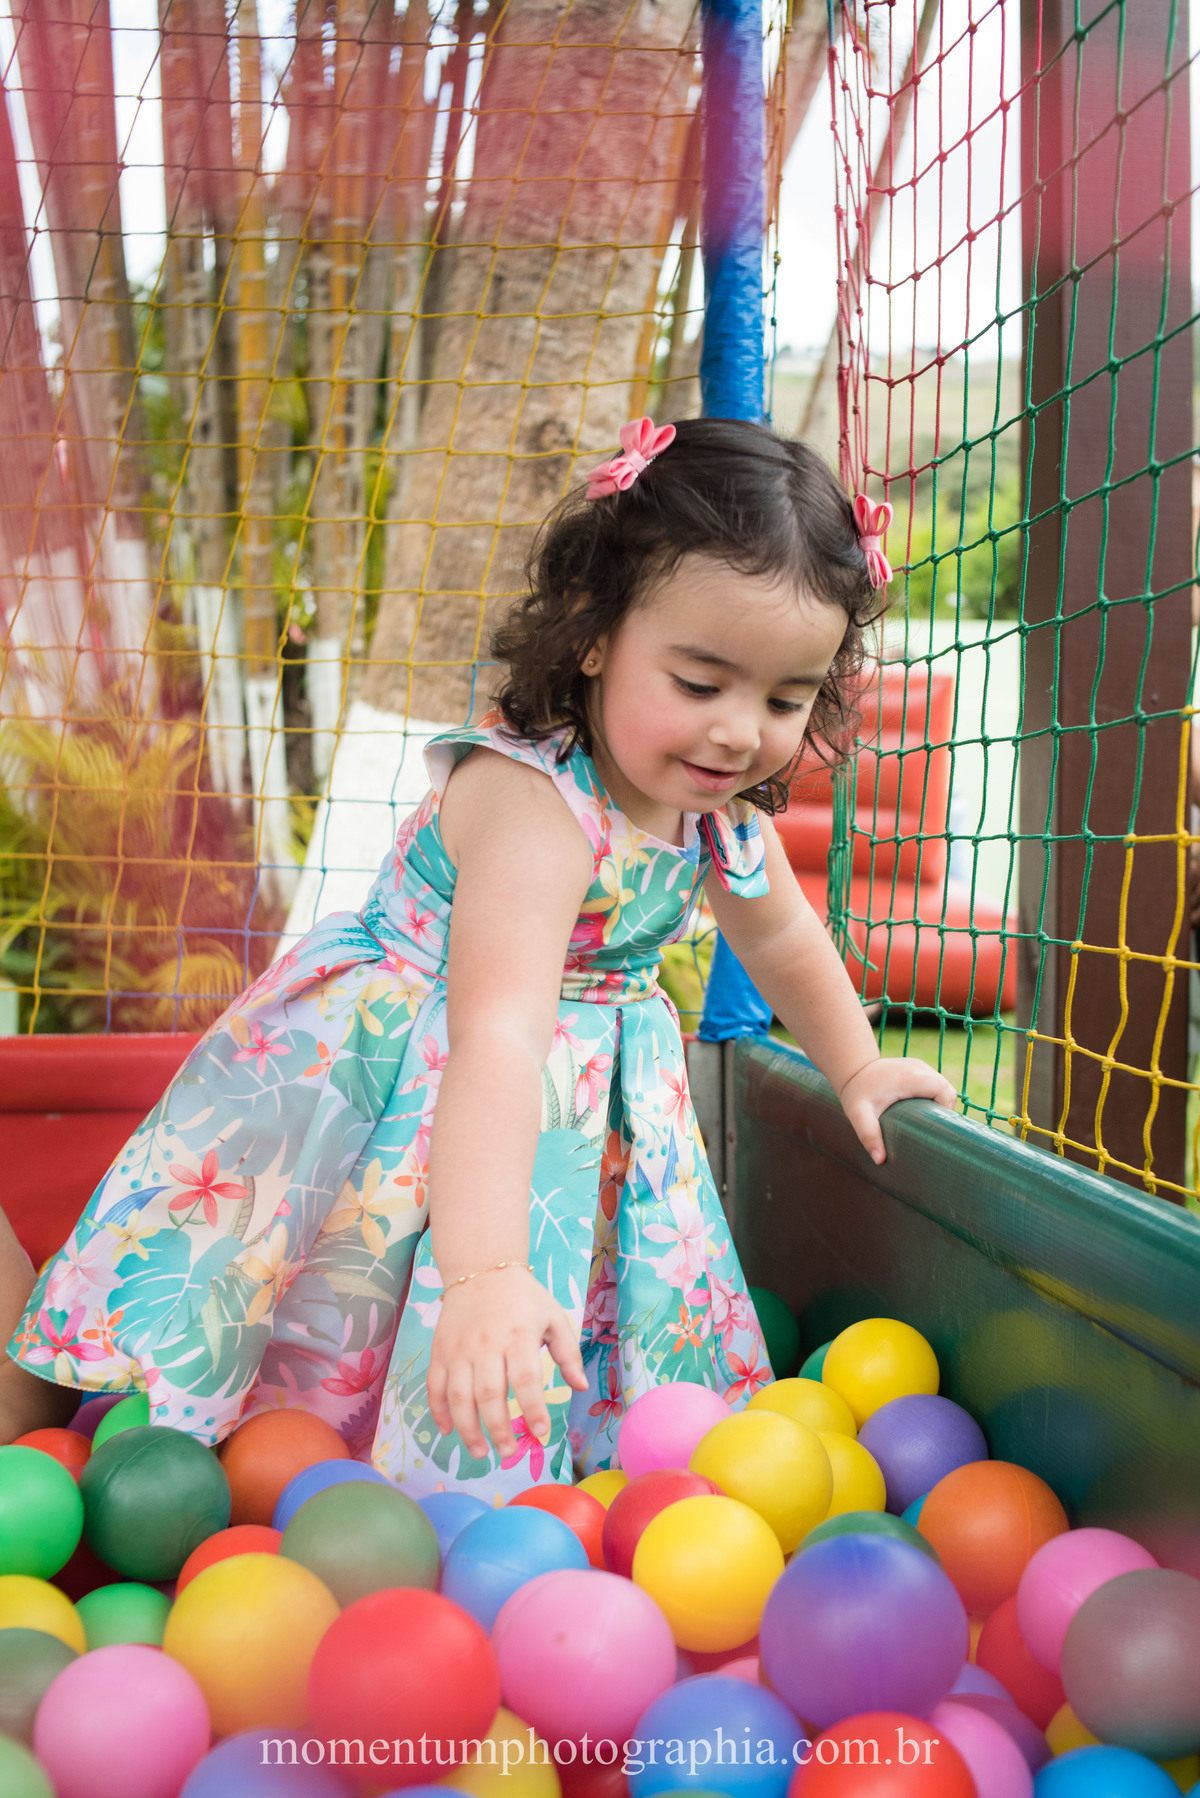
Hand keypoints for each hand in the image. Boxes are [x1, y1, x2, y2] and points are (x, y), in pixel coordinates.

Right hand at [427, 1265, 586, 1460]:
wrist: (480, 1268)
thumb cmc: (523, 1297)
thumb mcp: (553, 1317)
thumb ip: (568, 1353)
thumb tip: (581, 1387)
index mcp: (518, 1336)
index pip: (525, 1380)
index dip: (533, 1409)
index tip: (541, 1434)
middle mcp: (486, 1345)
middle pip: (489, 1395)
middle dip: (498, 1429)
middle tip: (508, 1453)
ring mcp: (458, 1350)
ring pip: (458, 1396)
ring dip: (467, 1429)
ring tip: (481, 1452)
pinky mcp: (440, 1351)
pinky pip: (434, 1386)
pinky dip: (438, 1411)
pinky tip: (447, 1430)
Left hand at [837, 1056, 956, 1164]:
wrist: (851, 1069)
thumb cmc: (856, 1093)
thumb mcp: (859, 1115)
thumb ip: (869, 1135)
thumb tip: (880, 1160)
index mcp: (910, 1077)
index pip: (944, 1092)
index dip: (946, 1111)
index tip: (934, 1128)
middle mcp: (918, 1068)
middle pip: (947, 1090)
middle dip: (944, 1110)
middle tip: (930, 1129)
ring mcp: (919, 1065)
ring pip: (943, 1086)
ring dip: (939, 1103)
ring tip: (926, 1122)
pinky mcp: (917, 1068)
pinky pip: (934, 1084)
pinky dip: (933, 1097)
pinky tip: (921, 1111)